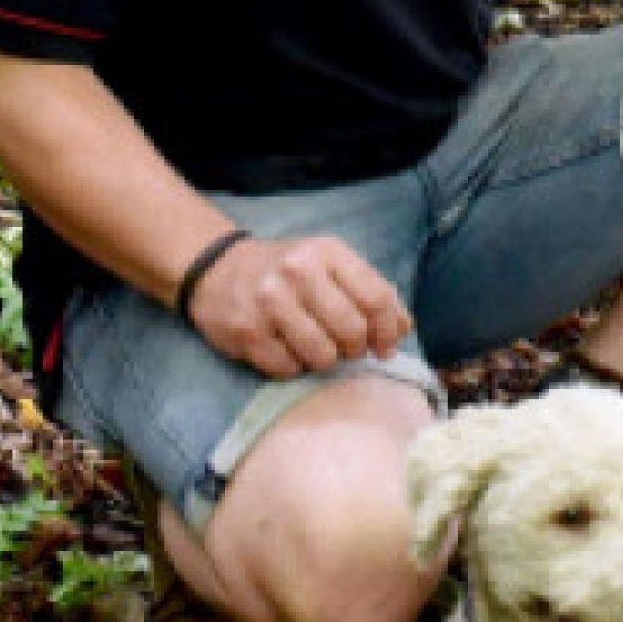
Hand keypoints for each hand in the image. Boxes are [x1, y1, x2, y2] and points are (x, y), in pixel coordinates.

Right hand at [182, 231, 412, 377]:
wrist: (218, 268)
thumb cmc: (287, 270)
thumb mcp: (330, 265)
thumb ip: (369, 290)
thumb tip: (404, 327)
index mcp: (327, 252)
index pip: (376, 298)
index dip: (388, 330)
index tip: (385, 347)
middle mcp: (298, 272)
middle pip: (352, 330)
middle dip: (356, 348)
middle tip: (347, 348)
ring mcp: (270, 302)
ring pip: (322, 355)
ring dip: (325, 360)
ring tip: (315, 346)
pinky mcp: (247, 331)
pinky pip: (289, 369)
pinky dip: (294, 366)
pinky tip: (286, 348)